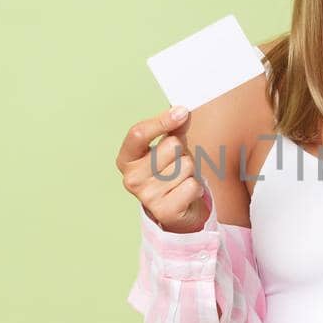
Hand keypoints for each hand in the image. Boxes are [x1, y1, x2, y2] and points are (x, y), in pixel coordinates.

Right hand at [116, 105, 210, 233]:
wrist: (177, 210)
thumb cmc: (170, 172)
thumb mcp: (168, 147)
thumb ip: (173, 129)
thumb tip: (181, 112)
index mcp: (126, 159)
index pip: (138, 133)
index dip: (161, 120)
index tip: (181, 112)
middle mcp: (131, 178)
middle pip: (170, 146)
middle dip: (182, 152)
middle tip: (177, 164)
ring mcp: (146, 196)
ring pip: (185, 165)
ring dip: (190, 171)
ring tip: (181, 179)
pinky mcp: (164, 211)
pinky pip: (192, 185)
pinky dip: (196, 187)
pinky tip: (186, 193)